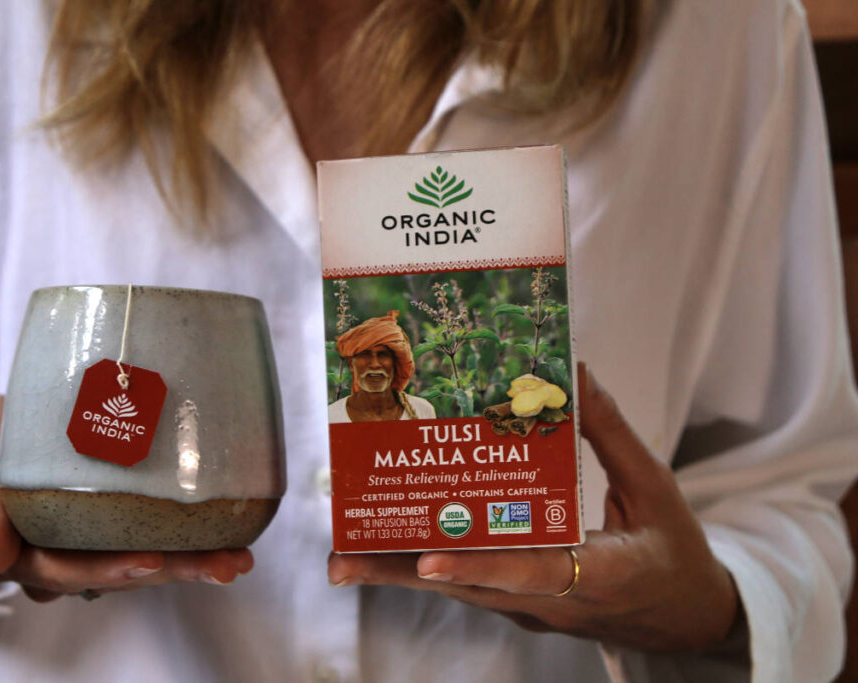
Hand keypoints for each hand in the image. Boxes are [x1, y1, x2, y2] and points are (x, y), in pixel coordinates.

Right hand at [0, 394, 252, 601]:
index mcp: (23, 554)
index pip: (66, 571)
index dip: (108, 569)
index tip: (150, 562)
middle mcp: (61, 559)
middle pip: (118, 574)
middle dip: (173, 572)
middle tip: (223, 566)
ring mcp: (89, 546)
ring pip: (142, 564)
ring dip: (190, 564)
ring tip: (237, 558)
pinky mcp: (111, 527)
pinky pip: (150, 540)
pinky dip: (187, 543)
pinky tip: (228, 540)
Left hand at [327, 364, 740, 652]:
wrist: (685, 620)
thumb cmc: (674, 551)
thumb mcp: (654, 486)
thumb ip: (609, 430)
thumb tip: (574, 370)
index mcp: (599, 573)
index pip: (532, 573)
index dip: (479, 565)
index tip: (427, 559)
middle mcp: (554, 601)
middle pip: (469, 587)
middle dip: (402, 573)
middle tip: (340, 559)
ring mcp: (533, 611)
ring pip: (459, 591)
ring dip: (401, 574)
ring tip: (343, 556)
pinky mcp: (521, 607)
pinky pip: (470, 586)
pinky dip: (429, 566)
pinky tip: (389, 548)